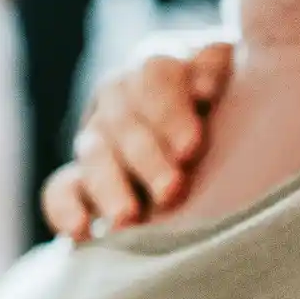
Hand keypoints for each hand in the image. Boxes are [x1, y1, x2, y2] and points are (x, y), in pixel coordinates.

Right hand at [41, 42, 233, 241]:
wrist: (225, 138)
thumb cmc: (238, 104)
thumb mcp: (237, 76)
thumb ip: (220, 71)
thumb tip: (205, 90)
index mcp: (159, 67)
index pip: (154, 77)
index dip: (169, 111)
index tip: (191, 147)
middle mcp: (122, 98)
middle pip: (122, 120)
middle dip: (146, 158)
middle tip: (171, 190)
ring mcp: (99, 138)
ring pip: (92, 154)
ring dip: (109, 186)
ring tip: (129, 218)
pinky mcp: (82, 180)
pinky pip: (61, 190)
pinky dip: (65, 209)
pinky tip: (82, 231)